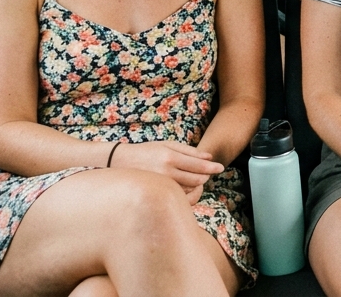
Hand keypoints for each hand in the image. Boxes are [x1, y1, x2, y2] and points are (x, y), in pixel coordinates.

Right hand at [109, 141, 223, 204]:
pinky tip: (183, 184)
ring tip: (194, 176)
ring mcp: (161, 184)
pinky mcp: (157, 193)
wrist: (119, 162)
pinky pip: (178, 195)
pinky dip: (186, 190)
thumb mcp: (167, 145)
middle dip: (205, 176)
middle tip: (207, 172)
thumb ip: (189, 151)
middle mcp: (166, 172)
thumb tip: (209, 157)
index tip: (221, 168)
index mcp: (169, 157)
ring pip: (188, 189)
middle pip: (196, 179)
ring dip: (196, 183)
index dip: (212, 168)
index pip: (198, 166)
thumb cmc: (146, 151)